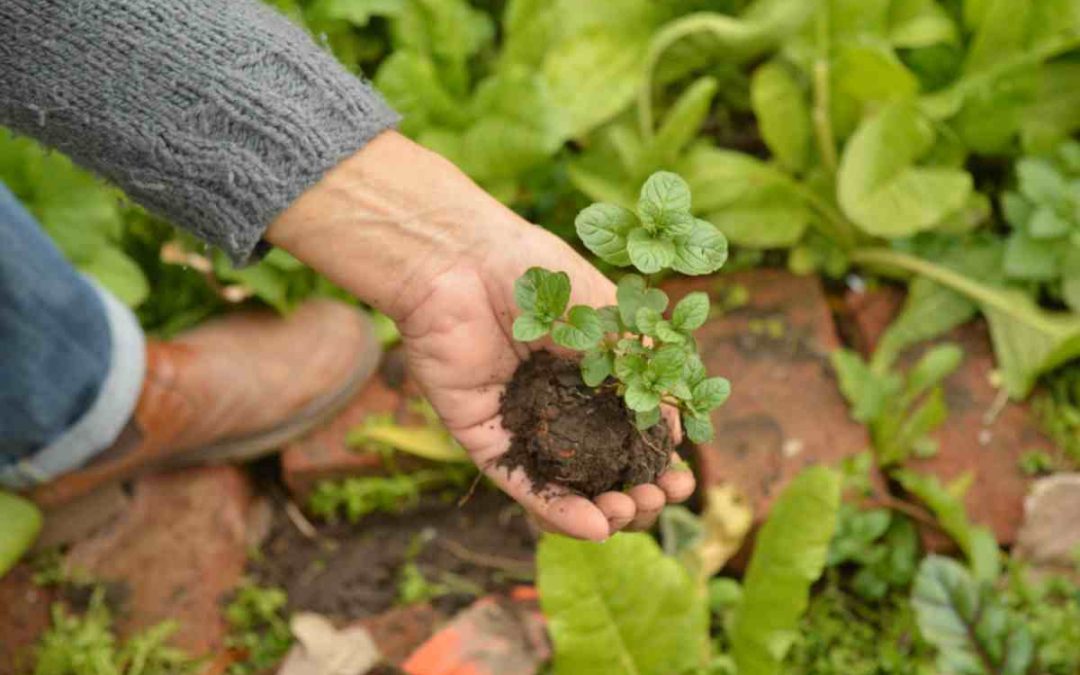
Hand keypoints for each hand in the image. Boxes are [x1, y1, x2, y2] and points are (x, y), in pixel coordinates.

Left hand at [268, 132, 694, 539]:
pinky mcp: (483, 437)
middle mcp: (558, 407)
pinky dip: (557, 509)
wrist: (464, 262)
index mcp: (590, 379)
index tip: (683, 479)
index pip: (630, 437)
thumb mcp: (610, 320)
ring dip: (601, 510)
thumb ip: (640, 373)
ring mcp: (522, 425)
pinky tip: (593, 525)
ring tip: (629, 511)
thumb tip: (675, 431)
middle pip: (600, 472)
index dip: (658, 465)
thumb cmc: (539, 276)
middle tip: (658, 498)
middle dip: (635, 494)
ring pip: (564, 488)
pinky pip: (521, 484)